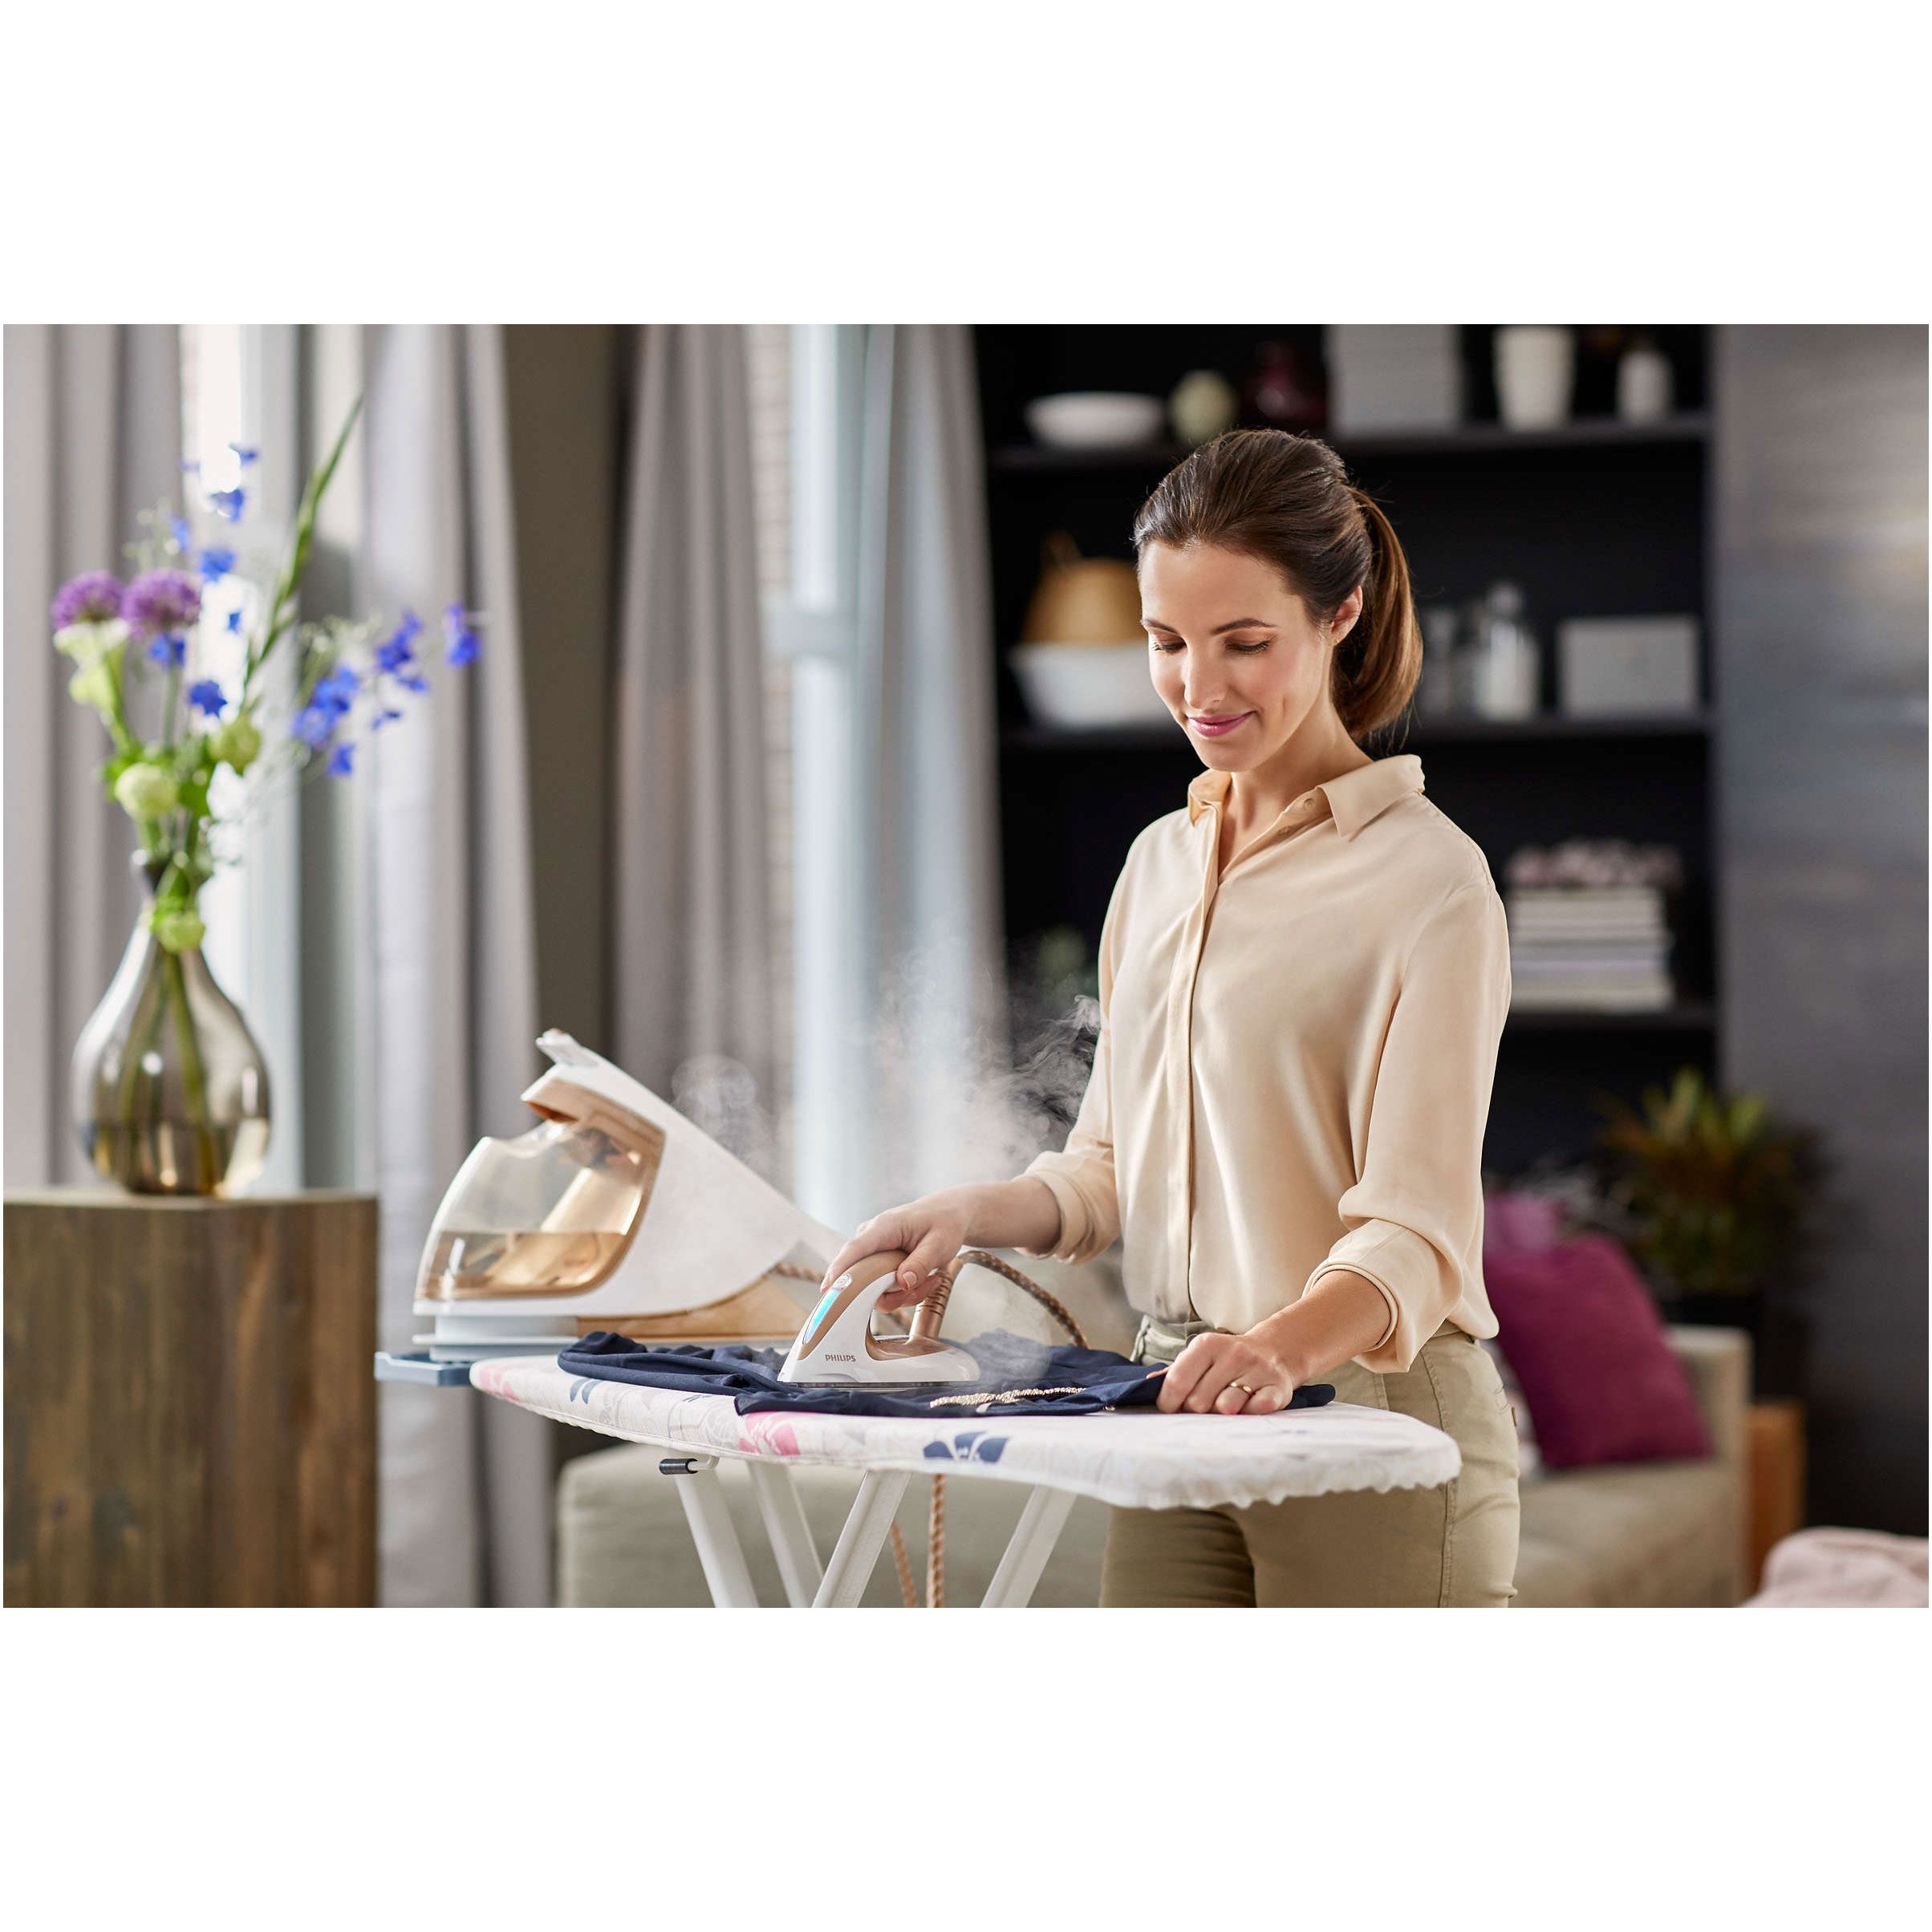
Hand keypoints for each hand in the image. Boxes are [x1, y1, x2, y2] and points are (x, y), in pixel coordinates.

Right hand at [818, 1187, 979, 1310]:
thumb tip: (903, 1283)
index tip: (828, 1291)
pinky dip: (904, 1291)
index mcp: (884, 1227)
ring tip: (929, 1279)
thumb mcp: (939, 1244)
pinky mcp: (876, 1262)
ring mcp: (871, 1251)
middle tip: (922, 1287)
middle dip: (892, 1293)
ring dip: (903, 1294)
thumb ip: (920, 1264)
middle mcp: (871, 1238)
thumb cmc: (943, 1223)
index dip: (839, 1271)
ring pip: (873, 1288)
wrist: (948, 1215)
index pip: (854, 1250)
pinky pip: (882, 1288)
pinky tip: (924, 1279)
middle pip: (861, 1277)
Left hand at [1155, 1327, 1298, 1414]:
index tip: (1171, 1410)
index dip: (1168, 1404)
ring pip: (1226, 1408)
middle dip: (1196, 1411)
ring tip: (1224, 1408)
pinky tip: (1247, 1409)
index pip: (1176, 1382)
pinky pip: (1256, 1410)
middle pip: (1198, 1402)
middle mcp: (1232, 1354)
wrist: (1274, 1352)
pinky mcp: (1277, 1388)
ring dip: (1221, 1415)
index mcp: (1206, 1345)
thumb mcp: (1200, 1356)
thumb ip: (1175, 1372)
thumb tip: (1147, 1384)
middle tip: (1203, 1408)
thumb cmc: (1227, 1360)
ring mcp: (1256, 1370)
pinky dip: (1248, 1415)